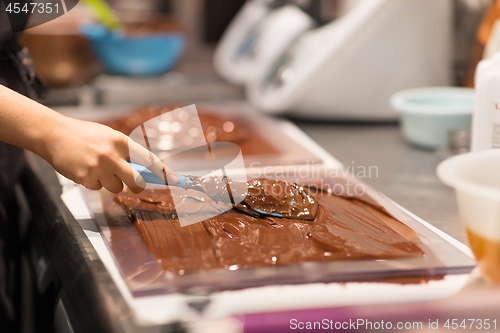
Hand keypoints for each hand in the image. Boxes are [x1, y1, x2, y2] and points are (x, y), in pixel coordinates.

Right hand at [40, 116, 177, 192]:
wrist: (54, 134)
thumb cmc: (85, 135)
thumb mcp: (109, 137)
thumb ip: (126, 153)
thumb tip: (145, 170)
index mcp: (121, 141)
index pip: (148, 159)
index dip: (163, 171)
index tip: (174, 180)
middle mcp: (112, 154)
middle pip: (136, 181)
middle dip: (138, 186)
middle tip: (135, 185)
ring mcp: (98, 167)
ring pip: (116, 188)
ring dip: (111, 183)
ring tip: (98, 168)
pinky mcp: (85, 177)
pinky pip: (98, 188)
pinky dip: (94, 182)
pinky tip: (85, 169)